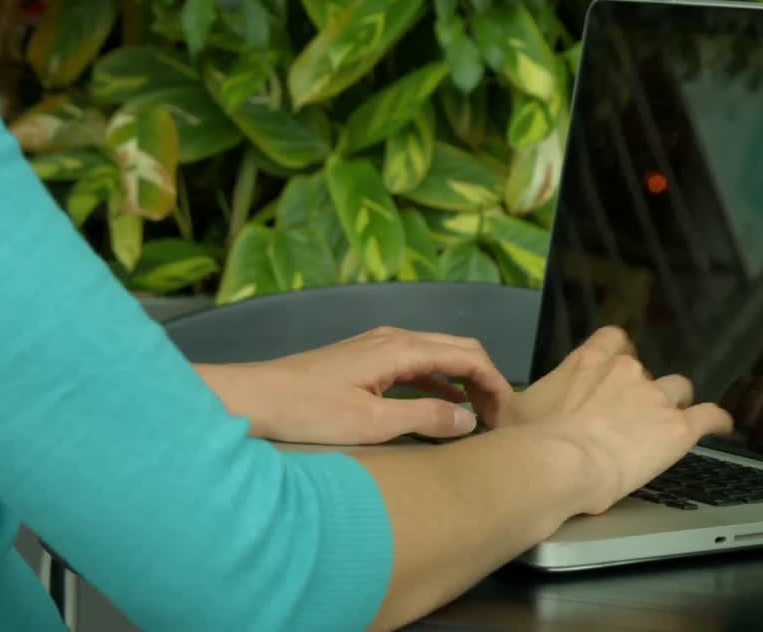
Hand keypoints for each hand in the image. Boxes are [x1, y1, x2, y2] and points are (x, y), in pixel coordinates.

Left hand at [201, 327, 513, 444]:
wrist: (255, 399)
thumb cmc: (307, 411)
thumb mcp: (371, 424)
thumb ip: (425, 420)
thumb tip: (469, 420)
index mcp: (401, 349)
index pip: (467, 356)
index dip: (494, 383)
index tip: (507, 415)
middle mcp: (395, 338)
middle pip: (458, 350)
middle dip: (485, 380)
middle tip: (500, 417)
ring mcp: (380, 346)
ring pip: (439, 356)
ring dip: (464, 382)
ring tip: (480, 416)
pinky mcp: (368, 360)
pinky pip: (419, 365)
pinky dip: (441, 383)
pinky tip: (445, 407)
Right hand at [516, 327, 732, 513]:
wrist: (558, 464)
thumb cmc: (528, 439)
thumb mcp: (507, 410)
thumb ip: (508, 396)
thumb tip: (491, 395)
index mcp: (589, 361)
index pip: (614, 339)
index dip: (618, 355)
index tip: (615, 370)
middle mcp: (626, 370)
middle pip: (645, 371)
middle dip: (641, 391)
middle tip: (629, 418)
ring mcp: (656, 397)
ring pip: (678, 390)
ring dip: (674, 405)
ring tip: (668, 424)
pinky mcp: (678, 428)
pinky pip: (709, 417)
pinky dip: (718, 420)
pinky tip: (723, 425)